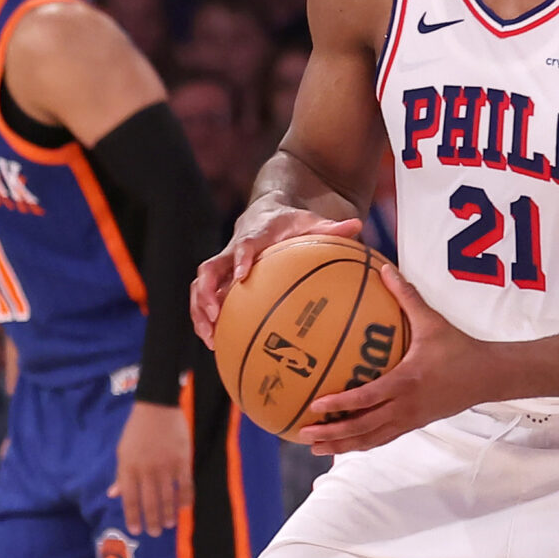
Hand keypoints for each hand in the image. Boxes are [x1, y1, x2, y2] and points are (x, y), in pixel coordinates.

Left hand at [110, 398, 191, 536]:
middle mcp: (147, 470)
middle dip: (152, 520)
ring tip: (169, 524)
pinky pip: (185, 485)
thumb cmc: (136, 431)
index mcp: (129, 468)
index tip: (136, 530)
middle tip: (155, 533)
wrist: (158, 408)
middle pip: (150, 502)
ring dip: (168, 513)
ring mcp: (166, 466)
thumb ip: (121, 475)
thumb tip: (113, 495)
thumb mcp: (123, 452)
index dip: (133, 516)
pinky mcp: (183, 461)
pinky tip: (184, 508)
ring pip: (168, 496)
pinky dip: (185, 499)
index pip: (130, 498)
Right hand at [191, 204, 361, 348]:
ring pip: (200, 288)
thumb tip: (357, 224)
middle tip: (215, 315)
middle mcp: (231, 251)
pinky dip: (206, 320)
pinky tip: (217, 344)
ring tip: (211, 338)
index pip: (243, 244)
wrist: (265, 213)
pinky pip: (205, 300)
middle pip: (209, 269)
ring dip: (200, 312)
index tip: (242, 276)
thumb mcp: (310, 222)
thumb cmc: (290, 223)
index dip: (239, 259)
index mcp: (254, 235)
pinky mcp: (221, 281)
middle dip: (207, 292)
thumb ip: (331, 228)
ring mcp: (223, 267)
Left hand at [299, 267, 494, 454]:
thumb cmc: (460, 348)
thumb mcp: (432, 321)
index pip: (367, 398)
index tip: (315, 406)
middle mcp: (406, 406)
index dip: (340, 405)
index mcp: (406, 382)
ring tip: (317, 448)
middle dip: (333, 434)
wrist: (488, 376)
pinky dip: (362, 443)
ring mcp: (410, 419)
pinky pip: (384, 438)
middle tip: (304, 433)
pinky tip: (346, 444)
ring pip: (372, 439)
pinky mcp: (415, 424)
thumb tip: (384, 269)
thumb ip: (407, 296)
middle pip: (364, 428)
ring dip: (343, 445)